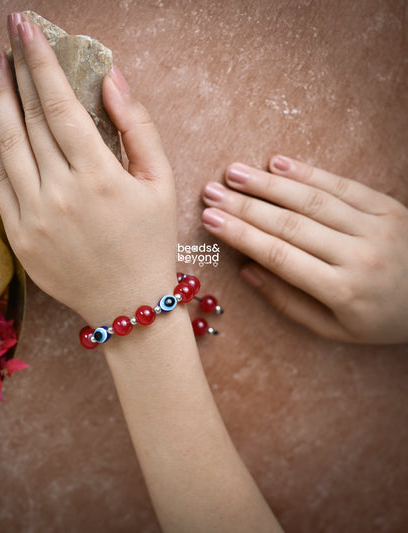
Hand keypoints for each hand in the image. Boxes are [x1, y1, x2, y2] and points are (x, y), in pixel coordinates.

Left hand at [0, 14, 176, 324]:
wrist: (127, 302)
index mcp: (99, 177)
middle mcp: (60, 193)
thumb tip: (112, 78)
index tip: (26, 29)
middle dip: (15, 72)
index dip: (41, 62)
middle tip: (5, 40)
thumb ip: (137, 126)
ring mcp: (33, 217)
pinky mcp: (19, 237)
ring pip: (6, 146)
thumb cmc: (150, 242)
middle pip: (29, 119)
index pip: (60, 104)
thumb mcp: (159, 182)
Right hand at [202, 155, 407, 343]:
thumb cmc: (382, 319)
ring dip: (269, 185)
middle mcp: (360, 254)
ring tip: (234, 172)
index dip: (241, 235)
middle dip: (245, 207)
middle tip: (211, 192)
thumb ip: (288, 302)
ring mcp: (377, 225)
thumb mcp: (335, 329)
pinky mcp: (387, 205)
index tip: (210, 220)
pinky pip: (342, 185)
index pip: (280, 256)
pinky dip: (308, 173)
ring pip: (313, 200)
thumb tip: (247, 270)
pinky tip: (277, 163)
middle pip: (291, 225)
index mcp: (344, 290)